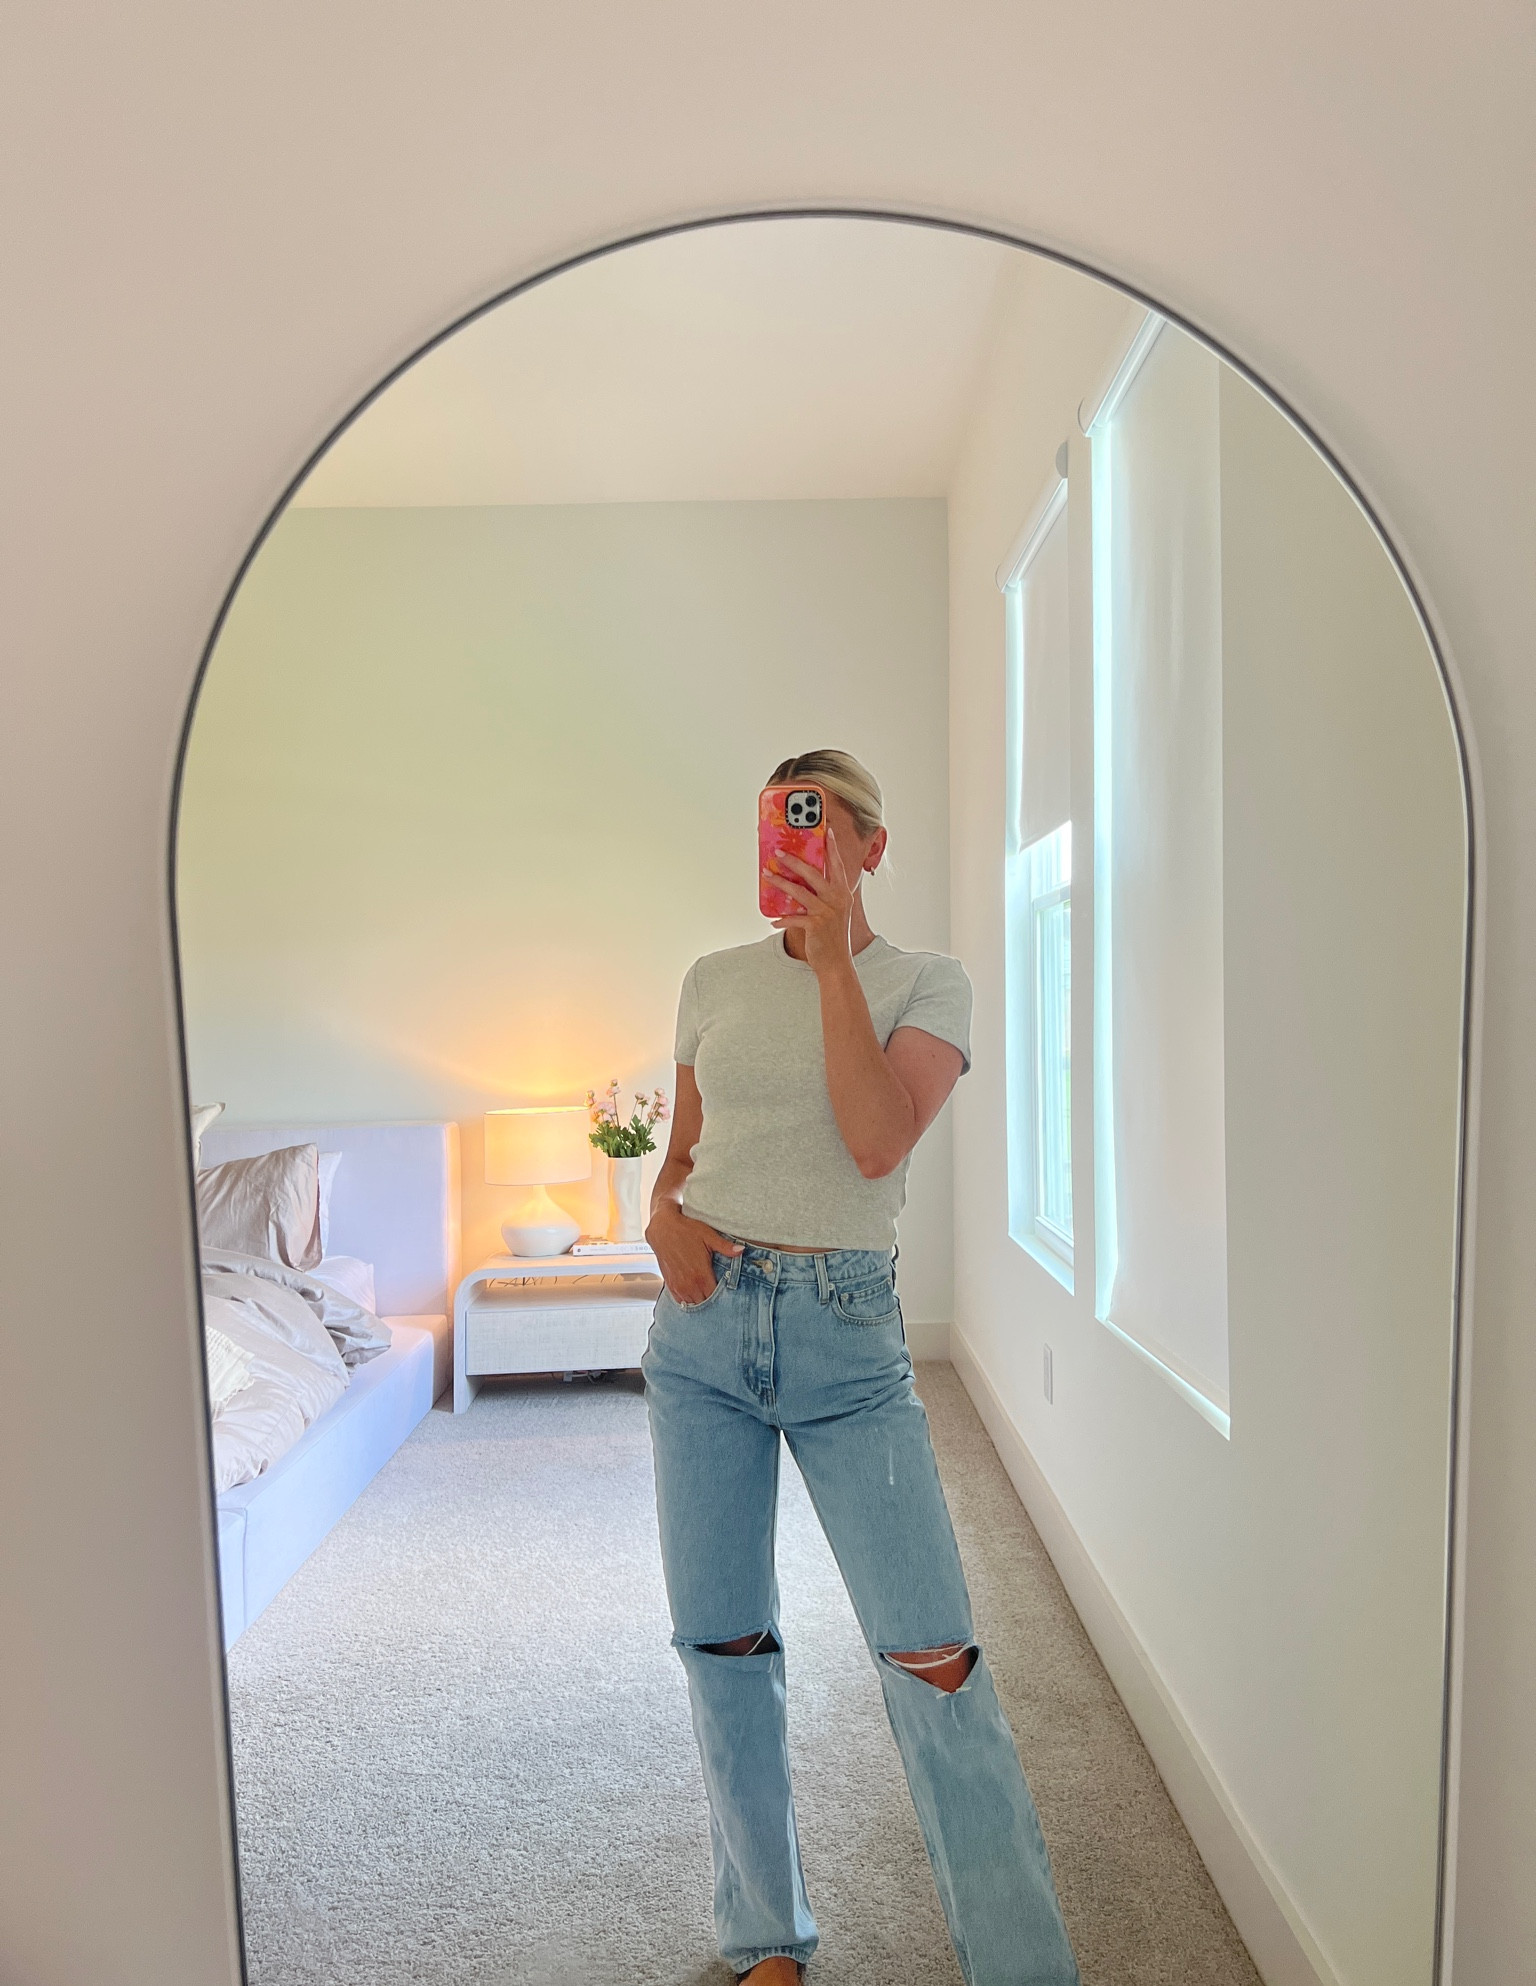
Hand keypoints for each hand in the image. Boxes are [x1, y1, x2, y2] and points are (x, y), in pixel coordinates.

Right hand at [646, 1201, 741, 1304]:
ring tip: (706, 1292)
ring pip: (693, 1304)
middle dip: (712, 1299)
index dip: (723, 1296)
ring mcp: (678, 1286)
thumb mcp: (709, 1236)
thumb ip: (726, 1247)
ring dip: (700, 1300)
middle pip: (705, 1303)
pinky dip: (688, 1300)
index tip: (727, 1291)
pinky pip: (681, 1301)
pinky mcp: (670, 1285)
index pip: (716, 1297)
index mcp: (701, 1275)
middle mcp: (689, 1284)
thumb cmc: (686, 1231)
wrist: (663, 1229)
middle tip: (718, 1291)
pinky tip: (694, 1292)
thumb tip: (741, 1250)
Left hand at [768, 833, 857, 973]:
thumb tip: (801, 880)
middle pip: (814, 873)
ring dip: (780, 882)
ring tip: (767, 874)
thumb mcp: (833, 912)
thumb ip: (824, 895)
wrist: (836, 963)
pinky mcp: (816, 925)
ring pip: (799, 891)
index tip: (827, 830)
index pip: (837, 864)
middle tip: (778, 851)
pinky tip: (772, 920)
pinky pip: (793, 917)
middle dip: (794, 861)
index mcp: (843, 893)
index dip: (832, 847)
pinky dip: (781, 918)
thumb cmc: (832, 936)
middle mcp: (837, 899)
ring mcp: (827, 912)